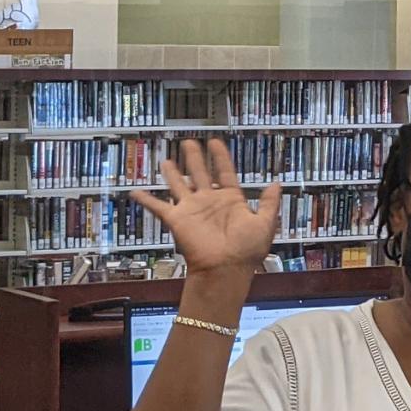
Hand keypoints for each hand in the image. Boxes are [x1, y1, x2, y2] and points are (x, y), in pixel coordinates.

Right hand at [130, 139, 281, 276]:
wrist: (226, 268)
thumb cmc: (246, 250)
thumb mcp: (265, 223)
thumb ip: (269, 203)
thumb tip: (276, 184)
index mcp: (231, 201)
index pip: (225, 172)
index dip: (221, 157)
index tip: (215, 142)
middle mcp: (210, 202)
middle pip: (200, 173)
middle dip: (195, 158)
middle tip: (189, 142)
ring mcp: (193, 210)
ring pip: (179, 185)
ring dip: (173, 172)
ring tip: (167, 159)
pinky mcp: (177, 219)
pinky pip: (157, 207)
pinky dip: (146, 200)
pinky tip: (134, 191)